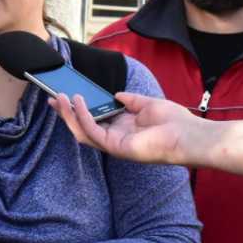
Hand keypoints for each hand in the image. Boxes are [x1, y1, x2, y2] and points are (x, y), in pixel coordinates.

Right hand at [49, 91, 194, 164]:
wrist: (188, 135)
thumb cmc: (174, 121)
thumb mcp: (147, 104)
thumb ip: (130, 100)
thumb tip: (116, 95)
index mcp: (124, 128)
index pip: (95, 119)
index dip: (80, 109)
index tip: (68, 95)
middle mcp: (116, 138)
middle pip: (84, 127)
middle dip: (67, 114)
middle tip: (53, 98)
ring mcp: (115, 144)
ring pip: (83, 131)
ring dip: (69, 115)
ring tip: (59, 98)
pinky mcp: (116, 147)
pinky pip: (93, 131)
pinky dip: (83, 117)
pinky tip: (78, 102)